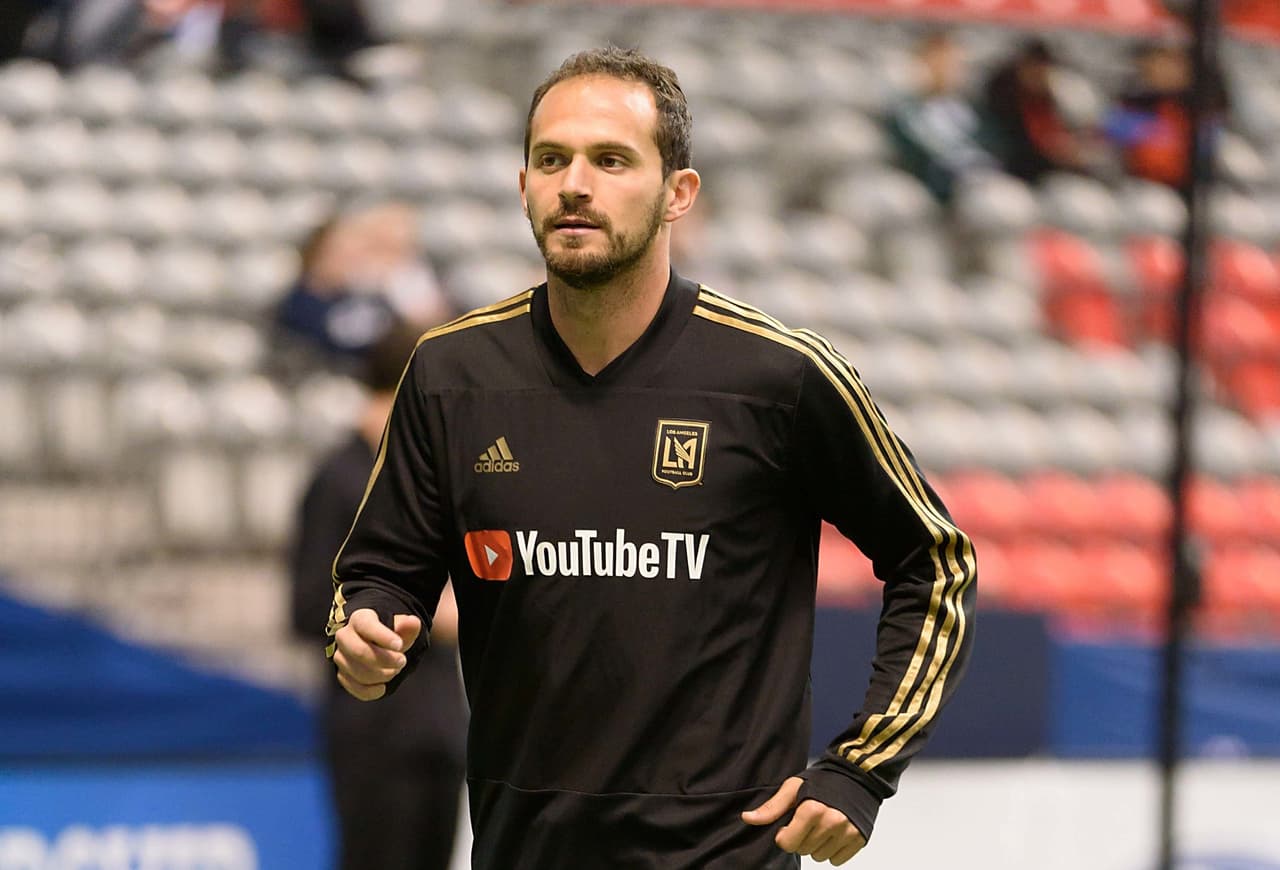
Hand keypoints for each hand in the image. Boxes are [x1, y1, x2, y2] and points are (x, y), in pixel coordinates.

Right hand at [332, 608, 420, 700]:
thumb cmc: (388, 634)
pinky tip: (383, 686)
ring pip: (358, 671)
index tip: (399, 645)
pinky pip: (355, 687)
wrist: (375, 645)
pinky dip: (371, 691)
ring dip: (381, 675)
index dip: (383, 636)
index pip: (366, 625)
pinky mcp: (342, 674)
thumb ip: (407, 626)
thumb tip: (413, 622)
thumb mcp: (400, 627)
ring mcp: (341, 657)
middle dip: (384, 659)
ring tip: (394, 670)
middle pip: (359, 651)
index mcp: (359, 619)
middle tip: (402, 661)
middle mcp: (344, 636)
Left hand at [742, 776, 866, 865]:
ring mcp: (847, 832)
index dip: (785, 835)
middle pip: (803, 851)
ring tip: (821, 826)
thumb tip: (747, 818)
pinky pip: (837, 860)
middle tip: (807, 823)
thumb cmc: (822, 781)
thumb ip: (772, 807)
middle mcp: (832, 822)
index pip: (787, 843)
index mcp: (812, 809)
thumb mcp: (793, 788)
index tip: (790, 825)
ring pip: (820, 857)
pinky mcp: (859, 840)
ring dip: (817, 846)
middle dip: (801, 839)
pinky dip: (833, 851)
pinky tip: (833, 833)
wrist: (856, 776)